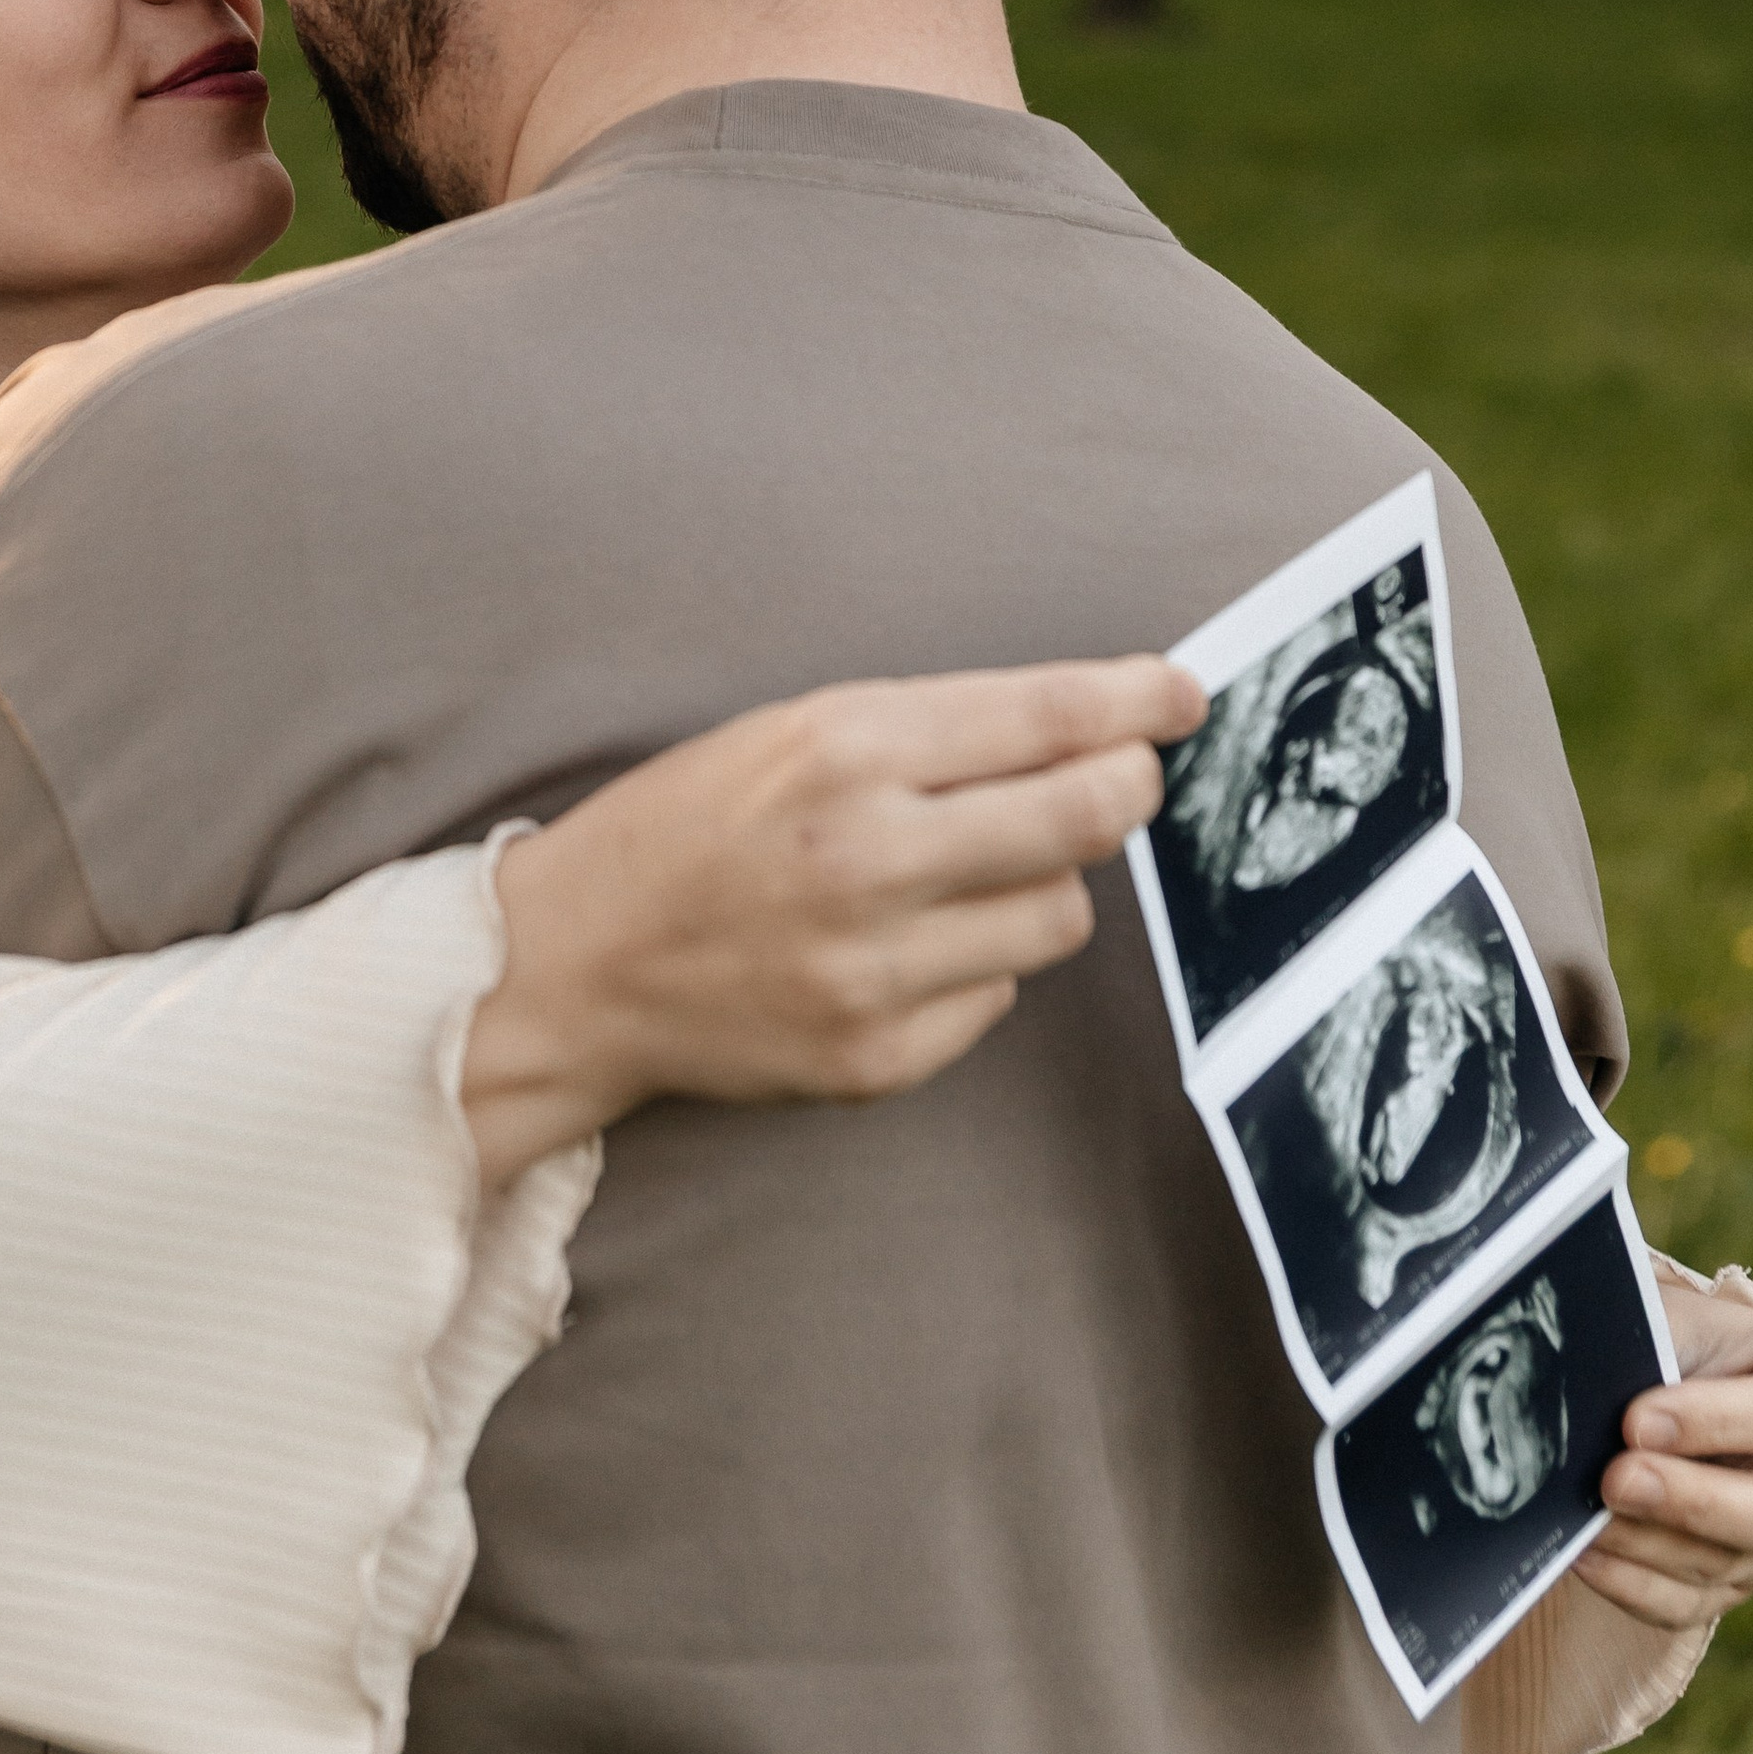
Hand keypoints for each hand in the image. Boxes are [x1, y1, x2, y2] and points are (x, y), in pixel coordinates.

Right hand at [462, 657, 1203, 1187]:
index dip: (1137, 703)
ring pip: (1058, 917)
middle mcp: (868, 857)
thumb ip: (930, 733)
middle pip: (1086, 818)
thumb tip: (1086, 729)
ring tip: (962, 872)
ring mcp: (874, 968)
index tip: (1181, 698)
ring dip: (1037, 885)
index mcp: (842, 749)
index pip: (1047, 718)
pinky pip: (999, 1000)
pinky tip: (903, 945)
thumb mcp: (788, 732)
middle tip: (1124, 779)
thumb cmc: (682, 827)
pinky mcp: (876, 1056)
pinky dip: (976, 966)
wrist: (571, 966)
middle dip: (1126, 789)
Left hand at [1573, 1268, 1752, 1631]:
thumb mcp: (1683, 1323)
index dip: (1715, 1422)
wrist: (1686, 1383)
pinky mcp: (1736, 1580)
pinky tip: (1585, 1555)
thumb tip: (1585, 1373)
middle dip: (1692, 1502)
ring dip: (1647, 1546)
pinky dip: (1633, 1586)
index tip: (1636, 1421)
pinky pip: (1691, 1604)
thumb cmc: (1685, 1344)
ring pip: (1728, 1565)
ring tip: (1584, 1519)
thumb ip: (1656, 1343)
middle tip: (1616, 1480)